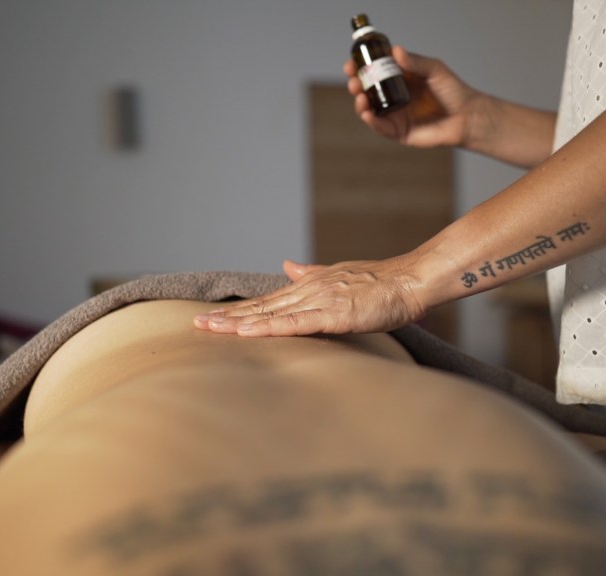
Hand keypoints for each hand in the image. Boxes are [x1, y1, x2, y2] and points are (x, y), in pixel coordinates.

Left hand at [193, 258, 429, 336]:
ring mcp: (319, 301)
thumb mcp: (339, 277)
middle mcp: (308, 290)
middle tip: (196, 325)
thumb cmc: (381, 284)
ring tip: (210, 329)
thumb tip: (288, 266)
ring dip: (238, 323)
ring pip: (270, 314)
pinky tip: (247, 333)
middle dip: (227, 317)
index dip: (238, 310)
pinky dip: (268, 328)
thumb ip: (310, 274)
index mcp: (309, 285)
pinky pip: (295, 324)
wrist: (409, 281)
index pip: (266, 301)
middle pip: (260, 307)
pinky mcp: (333, 314)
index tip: (211, 317)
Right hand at [345, 45, 480, 148]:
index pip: (375, 72)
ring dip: (360, 103)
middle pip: (367, 91)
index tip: (352, 64)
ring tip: (360, 95)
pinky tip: (367, 113)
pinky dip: (371, 121)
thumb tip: (395, 51)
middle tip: (353, 80)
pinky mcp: (398, 132)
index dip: (361, 68)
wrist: (466, 116)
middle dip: (356, 85)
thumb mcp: (434, 69)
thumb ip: (415, 62)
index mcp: (400, 80)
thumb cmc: (453, 91)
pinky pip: (380, 127)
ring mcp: (395, 115)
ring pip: (369, 110)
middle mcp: (394, 97)